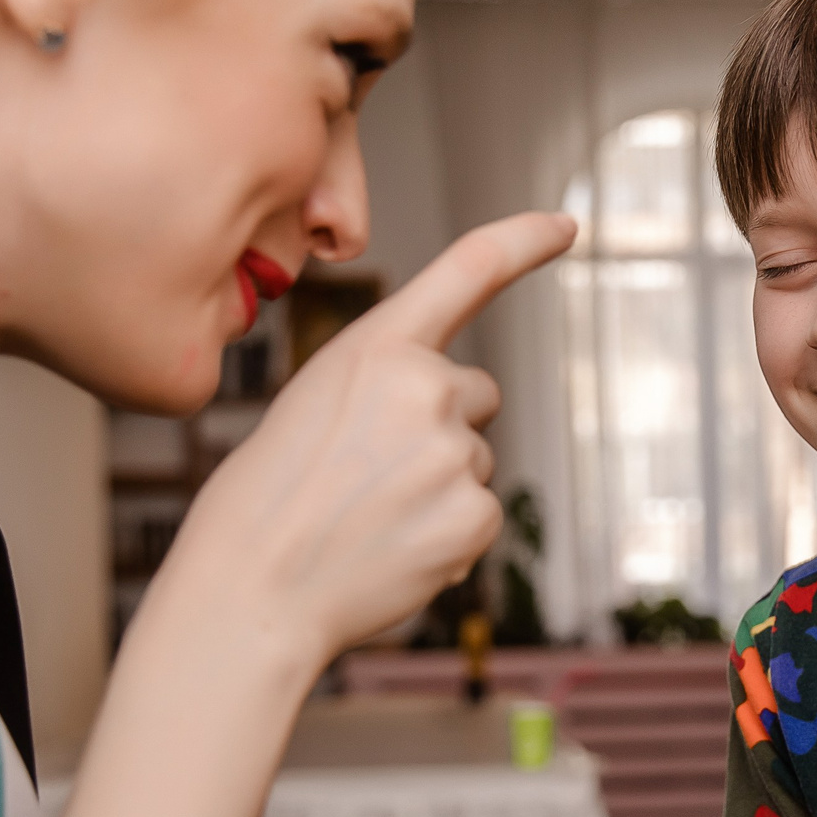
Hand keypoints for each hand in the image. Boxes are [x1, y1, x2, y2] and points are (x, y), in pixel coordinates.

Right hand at [160, 211, 577, 672]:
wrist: (252, 591)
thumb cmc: (267, 499)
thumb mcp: (312, 402)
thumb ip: (385, 383)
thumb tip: (450, 415)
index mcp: (375, 346)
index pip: (468, 269)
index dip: (524, 241)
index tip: (565, 225)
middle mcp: (425, 388)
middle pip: (475, 393)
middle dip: (441, 426)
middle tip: (368, 474)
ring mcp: (455, 454)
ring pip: (475, 459)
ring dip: (438, 485)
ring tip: (369, 517)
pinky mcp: (474, 516)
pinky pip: (481, 514)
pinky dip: (448, 534)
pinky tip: (394, 550)